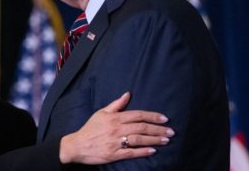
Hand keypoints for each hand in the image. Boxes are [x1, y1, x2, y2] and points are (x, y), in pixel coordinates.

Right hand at [59, 92, 173, 163]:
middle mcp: (116, 129)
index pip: (137, 115)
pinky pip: (131, 153)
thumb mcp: (101, 113)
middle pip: (141, 128)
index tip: (164, 118)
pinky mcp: (114, 154)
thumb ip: (116, 104)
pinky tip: (152, 151)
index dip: (152, 116)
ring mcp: (115, 142)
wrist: (77, 145)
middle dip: (158, 129)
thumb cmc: (90, 128)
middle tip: (171, 132)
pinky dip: (142, 151)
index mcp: (114, 118)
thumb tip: (128, 94)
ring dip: (154, 140)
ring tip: (165, 140)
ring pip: (138, 140)